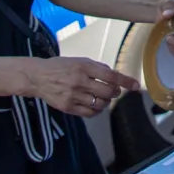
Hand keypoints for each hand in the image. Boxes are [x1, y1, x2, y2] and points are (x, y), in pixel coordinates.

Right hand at [20, 57, 141, 117]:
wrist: (37, 77)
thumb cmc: (60, 67)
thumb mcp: (79, 60)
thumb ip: (97, 67)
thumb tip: (114, 75)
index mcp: (84, 66)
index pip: (111, 75)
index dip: (125, 81)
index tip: (136, 85)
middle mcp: (79, 81)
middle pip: (108, 92)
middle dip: (115, 92)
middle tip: (113, 91)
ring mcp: (73, 95)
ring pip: (100, 104)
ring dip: (106, 102)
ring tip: (101, 97)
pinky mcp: (68, 107)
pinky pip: (90, 113)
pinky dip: (97, 110)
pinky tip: (94, 105)